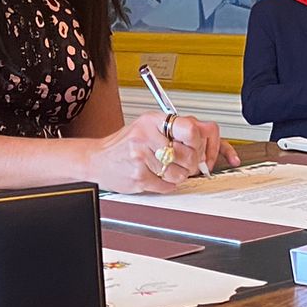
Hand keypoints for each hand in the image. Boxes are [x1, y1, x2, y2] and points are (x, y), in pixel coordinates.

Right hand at [89, 112, 238, 193]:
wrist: (97, 159)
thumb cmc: (125, 144)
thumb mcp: (150, 126)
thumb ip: (179, 129)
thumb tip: (210, 138)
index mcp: (154, 120)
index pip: (192, 128)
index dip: (203, 143)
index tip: (203, 150)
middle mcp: (147, 135)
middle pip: (190, 155)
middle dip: (191, 164)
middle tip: (183, 163)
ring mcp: (141, 156)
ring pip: (180, 174)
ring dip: (177, 176)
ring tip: (164, 169)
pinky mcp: (138, 175)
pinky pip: (167, 186)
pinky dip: (165, 185)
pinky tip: (154, 176)